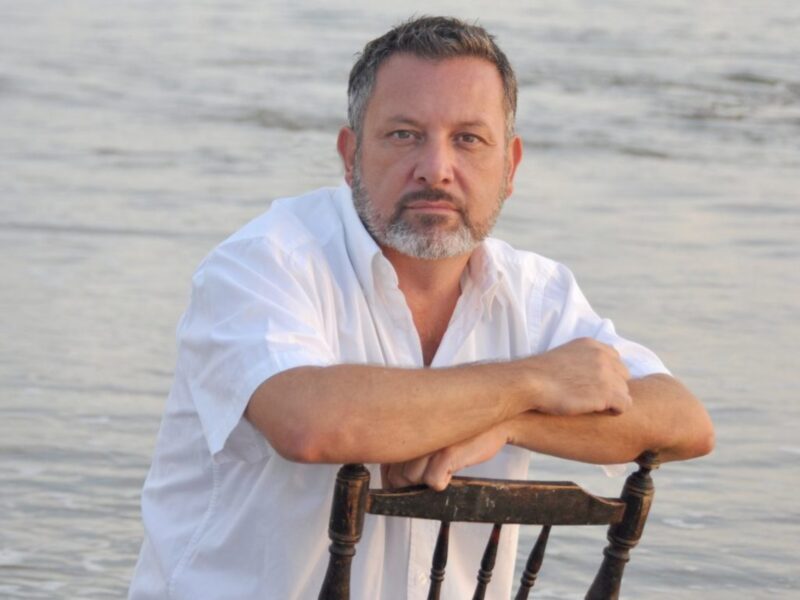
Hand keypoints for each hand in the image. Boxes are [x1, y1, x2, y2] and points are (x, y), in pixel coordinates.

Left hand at [381, 423, 509, 490]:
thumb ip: (404, 451)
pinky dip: (445, 480)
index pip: (385, 467)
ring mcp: (428, 442)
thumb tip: (389, 480)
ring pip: (414, 480)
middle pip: (398, 477)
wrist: (495, 420)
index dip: (395, 479)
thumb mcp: (426, 435)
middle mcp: (411, 431)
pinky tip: (453, 464)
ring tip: (445, 460)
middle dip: (414, 480)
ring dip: (431, 478)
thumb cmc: (460, 430)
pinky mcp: (446, 452)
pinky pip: (434, 482)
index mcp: (403, 425)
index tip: (408, 476)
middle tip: (434, 466)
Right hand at [526, 338, 631, 415]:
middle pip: (623, 375)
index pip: (615, 360)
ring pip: (624, 391)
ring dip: (611, 400)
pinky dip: (614, 411)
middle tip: (592, 398)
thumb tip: (586, 375)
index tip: (592, 385)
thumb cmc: (539, 375)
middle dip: (612, 387)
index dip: (606, 376)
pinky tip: (596, 412)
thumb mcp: (563, 356)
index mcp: (593, 345)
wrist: (528, 383)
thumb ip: (581, 360)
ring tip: (591, 406)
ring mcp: (607, 373)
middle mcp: (603, 355)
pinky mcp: (607, 392)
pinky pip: (624, 405)